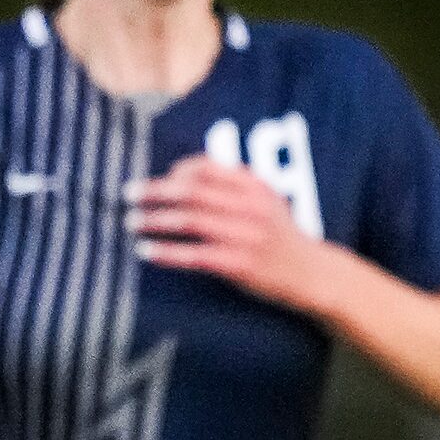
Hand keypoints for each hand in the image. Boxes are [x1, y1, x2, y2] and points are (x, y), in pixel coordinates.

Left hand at [128, 156, 338, 315]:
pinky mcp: (238, 265)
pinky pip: (194, 256)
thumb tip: (189, 173)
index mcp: (257, 187)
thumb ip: (237, 185)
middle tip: (129, 193)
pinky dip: (167, 252)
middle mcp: (251, 207)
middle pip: (195, 192)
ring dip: (156, 220)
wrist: (310, 272)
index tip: (160, 178)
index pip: (211, 168)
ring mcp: (245, 236)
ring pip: (192, 221)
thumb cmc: (281, 235)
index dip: (180, 170)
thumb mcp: (268, 200)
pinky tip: (146, 251)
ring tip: (131, 221)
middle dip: (157, 191)